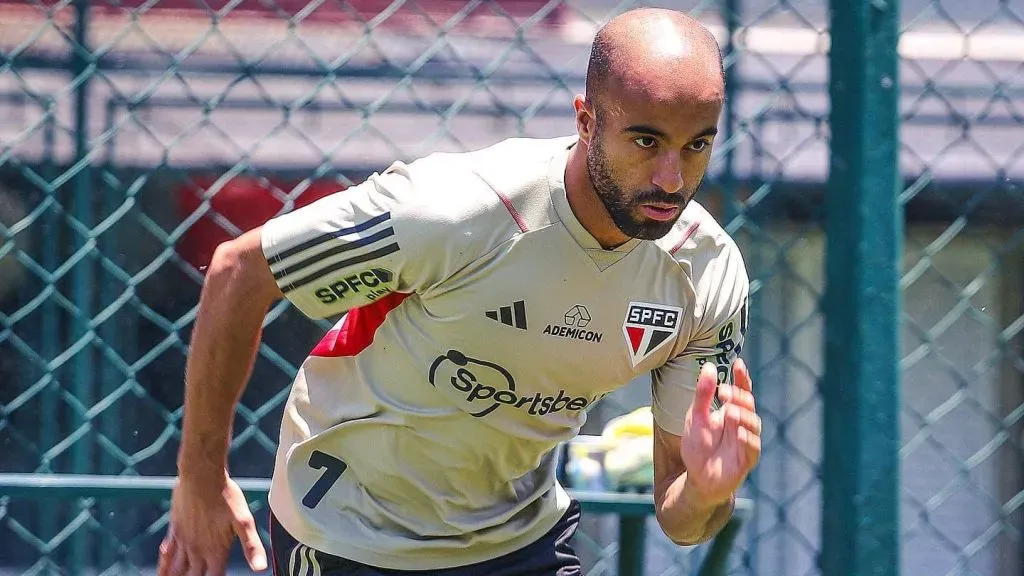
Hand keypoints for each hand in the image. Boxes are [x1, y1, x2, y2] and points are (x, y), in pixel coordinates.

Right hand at [158, 473, 267, 575]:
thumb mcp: (244, 521)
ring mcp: (184, 540)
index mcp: (216, 551)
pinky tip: (163, 569)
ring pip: (176, 569)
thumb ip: (251, 546)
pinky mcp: (175, 530)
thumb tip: (261, 568)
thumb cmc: (226, 495)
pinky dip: (164, 565)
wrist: (202, 475)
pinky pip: (166, 553)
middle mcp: (198, 549)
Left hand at [680, 359, 761, 505]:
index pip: (741, 392)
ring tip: (728, 411)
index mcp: (731, 412)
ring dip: (743, 415)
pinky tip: (737, 432)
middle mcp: (742, 425)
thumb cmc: (698, 448)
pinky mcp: (746, 460)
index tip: (738, 364)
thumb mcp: (695, 417)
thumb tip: (709, 366)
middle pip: (749, 405)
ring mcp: (746, 442)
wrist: (697, 479)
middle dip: (739, 396)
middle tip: (724, 392)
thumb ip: (703, 394)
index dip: (742, 378)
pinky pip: (753, 448)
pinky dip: (747, 439)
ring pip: (754, 424)